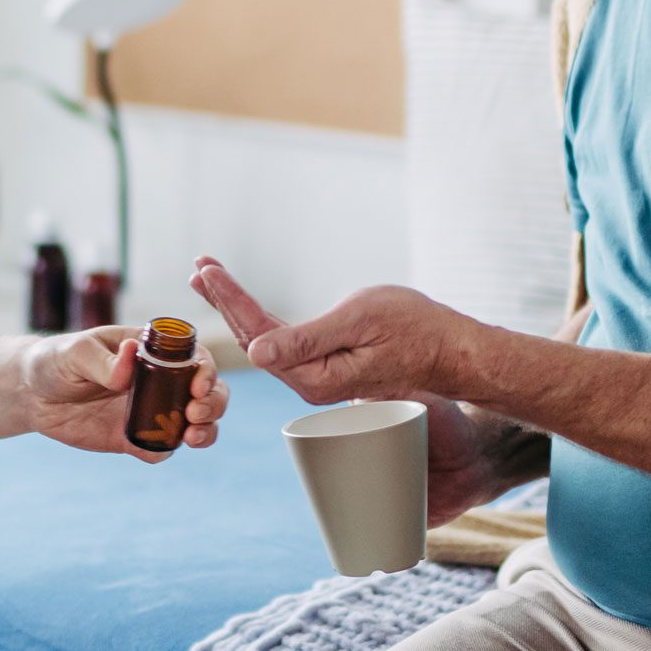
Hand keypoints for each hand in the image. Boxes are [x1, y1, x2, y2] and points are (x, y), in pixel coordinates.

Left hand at [20, 325, 228, 463]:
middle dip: (213, 403)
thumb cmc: (55, 359)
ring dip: (205, 430)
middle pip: (207, 392)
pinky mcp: (133, 438)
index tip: (197, 385)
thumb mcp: (75, 353)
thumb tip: (129, 358)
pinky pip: (160, 448)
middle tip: (195, 413)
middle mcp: (159, 381)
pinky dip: (165, 450)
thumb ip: (102, 359)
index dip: (206, 370)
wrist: (31, 395)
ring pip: (194, 423)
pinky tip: (154, 451)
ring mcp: (150, 410)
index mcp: (152, 351)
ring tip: (192, 437)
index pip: (195, 357)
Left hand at [189, 258, 507, 523]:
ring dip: (236, 308)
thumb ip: (307, 339)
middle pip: (253, 337)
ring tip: (208, 279)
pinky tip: (245, 306)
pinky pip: (283, 343)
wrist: (452, 350)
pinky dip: (259, 319)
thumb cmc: (415, 329)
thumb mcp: (360, 323)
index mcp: (314, 375)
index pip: (257, 334)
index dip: (229, 299)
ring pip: (265, 340)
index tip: (206, 270)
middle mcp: (310, 383)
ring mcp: (317, 376)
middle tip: (198, 267)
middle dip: (224, 300)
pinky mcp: (326, 367)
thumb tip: (258, 353)